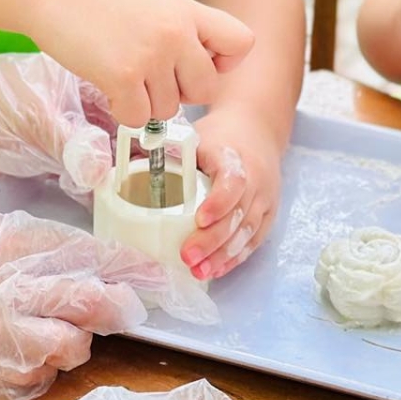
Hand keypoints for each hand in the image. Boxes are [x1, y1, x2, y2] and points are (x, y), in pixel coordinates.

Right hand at [0, 200, 161, 399]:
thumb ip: (24, 242)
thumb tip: (64, 252)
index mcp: (16, 245)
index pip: (89, 254)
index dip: (128, 266)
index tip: (155, 273)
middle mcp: (18, 289)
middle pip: (93, 301)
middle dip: (121, 305)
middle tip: (133, 306)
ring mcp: (4, 334)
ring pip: (71, 344)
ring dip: (77, 338)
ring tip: (65, 329)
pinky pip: (36, 372)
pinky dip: (41, 363)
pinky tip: (29, 350)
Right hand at [28, 0, 252, 127]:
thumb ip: (185, 26)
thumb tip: (211, 61)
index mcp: (187, 10)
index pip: (242, 43)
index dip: (222, 62)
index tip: (194, 61)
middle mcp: (176, 32)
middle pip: (206, 89)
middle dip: (181, 92)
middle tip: (152, 77)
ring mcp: (150, 55)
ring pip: (170, 108)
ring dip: (147, 102)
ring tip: (123, 74)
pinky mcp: (121, 76)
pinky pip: (138, 118)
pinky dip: (123, 111)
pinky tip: (108, 88)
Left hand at [180, 108, 282, 280]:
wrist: (257, 128)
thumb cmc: (221, 136)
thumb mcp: (197, 136)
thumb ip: (172, 153)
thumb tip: (131, 166)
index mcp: (235, 156)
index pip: (233, 182)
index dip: (218, 203)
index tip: (199, 220)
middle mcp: (256, 179)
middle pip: (238, 215)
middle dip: (213, 241)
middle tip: (188, 257)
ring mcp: (265, 198)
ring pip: (247, 232)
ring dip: (223, 256)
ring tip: (199, 271)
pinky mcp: (269, 213)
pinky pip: (254, 240)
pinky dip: (235, 257)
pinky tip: (217, 269)